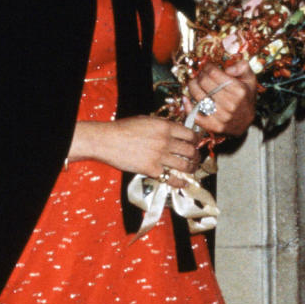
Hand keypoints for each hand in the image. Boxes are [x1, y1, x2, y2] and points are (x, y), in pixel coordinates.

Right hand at [68, 116, 199, 186]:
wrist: (107, 140)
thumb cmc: (123, 129)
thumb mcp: (146, 120)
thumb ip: (162, 126)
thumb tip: (173, 131)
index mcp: (165, 126)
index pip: (190, 134)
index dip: (197, 140)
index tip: (197, 143)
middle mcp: (166, 141)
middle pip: (191, 150)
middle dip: (196, 156)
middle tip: (196, 158)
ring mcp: (160, 156)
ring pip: (185, 165)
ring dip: (192, 169)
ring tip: (192, 170)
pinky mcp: (153, 170)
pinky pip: (172, 178)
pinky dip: (181, 182)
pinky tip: (184, 183)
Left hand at [185, 60, 255, 138]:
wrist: (246, 122)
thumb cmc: (245, 98)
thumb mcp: (250, 79)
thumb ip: (242, 67)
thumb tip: (228, 68)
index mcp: (239, 90)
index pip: (214, 73)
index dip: (207, 67)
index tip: (207, 67)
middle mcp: (230, 104)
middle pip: (204, 83)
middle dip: (200, 76)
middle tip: (200, 75)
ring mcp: (222, 116)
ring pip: (198, 96)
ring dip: (192, 87)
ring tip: (194, 84)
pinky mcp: (214, 126)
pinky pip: (196, 115)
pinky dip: (188, 107)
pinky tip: (186, 99)